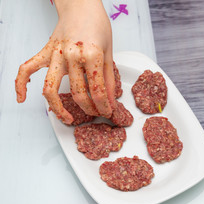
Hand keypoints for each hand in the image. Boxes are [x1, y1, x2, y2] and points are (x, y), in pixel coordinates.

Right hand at [15, 0, 115, 123]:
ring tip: (67, 119)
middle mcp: (71, 55)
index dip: (105, 105)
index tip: (108, 112)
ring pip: (50, 88)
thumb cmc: (97, 25)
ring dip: (58, 108)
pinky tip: (22, 98)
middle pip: (78, 93)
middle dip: (89, 109)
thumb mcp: (109, 52)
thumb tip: (110, 100)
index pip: (98, 90)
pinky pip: (26, 69)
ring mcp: (55, 54)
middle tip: (96, 113)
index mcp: (91, 54)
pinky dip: (21, 84)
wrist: (81, 5)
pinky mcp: (45, 52)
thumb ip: (108, 79)